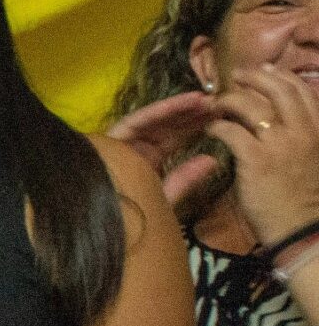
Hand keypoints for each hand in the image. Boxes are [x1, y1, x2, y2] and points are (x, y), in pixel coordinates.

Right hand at [108, 91, 227, 211]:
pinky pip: (138, 119)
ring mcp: (120, 143)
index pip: (172, 140)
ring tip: (208, 99)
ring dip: (181, 107)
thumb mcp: (165, 199)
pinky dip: (163, 109)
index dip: (195, 128)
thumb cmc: (130, 220)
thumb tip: (212, 161)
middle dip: (191, 114)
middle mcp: (132, 150)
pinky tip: (187, 101)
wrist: (105, 226)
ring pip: (154, 119)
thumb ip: (185, 179)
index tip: (220, 118)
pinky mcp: (111, 139)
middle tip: (219, 104)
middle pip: (165, 127)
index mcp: (143, 163)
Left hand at [205, 65, 318, 246]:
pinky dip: (218, 126)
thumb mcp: (315, 157)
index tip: (266, 70)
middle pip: (279, 90)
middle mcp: (304, 131)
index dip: (282, 76)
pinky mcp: (256, 160)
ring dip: (231, 99)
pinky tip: (210, 129)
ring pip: (253, 106)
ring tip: (217, 103)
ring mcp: (281, 144)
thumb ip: (305, 134)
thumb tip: (288, 117)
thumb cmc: (305, 197)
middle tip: (236, 75)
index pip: (303, 90)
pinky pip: (231, 131)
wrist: (301, 229)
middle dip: (255, 78)